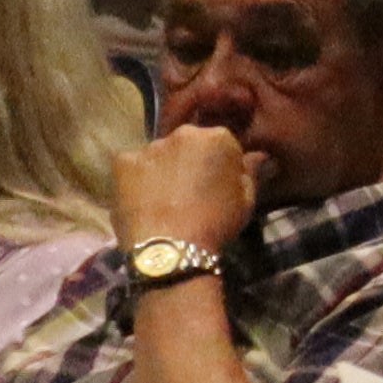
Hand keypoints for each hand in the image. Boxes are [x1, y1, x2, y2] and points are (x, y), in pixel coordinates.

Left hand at [110, 121, 258, 263]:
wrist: (170, 248)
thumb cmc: (215, 223)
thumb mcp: (246, 200)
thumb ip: (251, 172)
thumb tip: (260, 156)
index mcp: (217, 138)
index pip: (223, 144)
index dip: (221, 165)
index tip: (218, 185)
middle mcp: (183, 134)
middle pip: (189, 144)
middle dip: (191, 160)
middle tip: (191, 191)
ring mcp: (150, 147)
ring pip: (160, 154)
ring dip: (164, 168)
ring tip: (164, 198)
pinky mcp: (122, 163)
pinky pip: (133, 166)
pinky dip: (138, 177)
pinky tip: (143, 198)